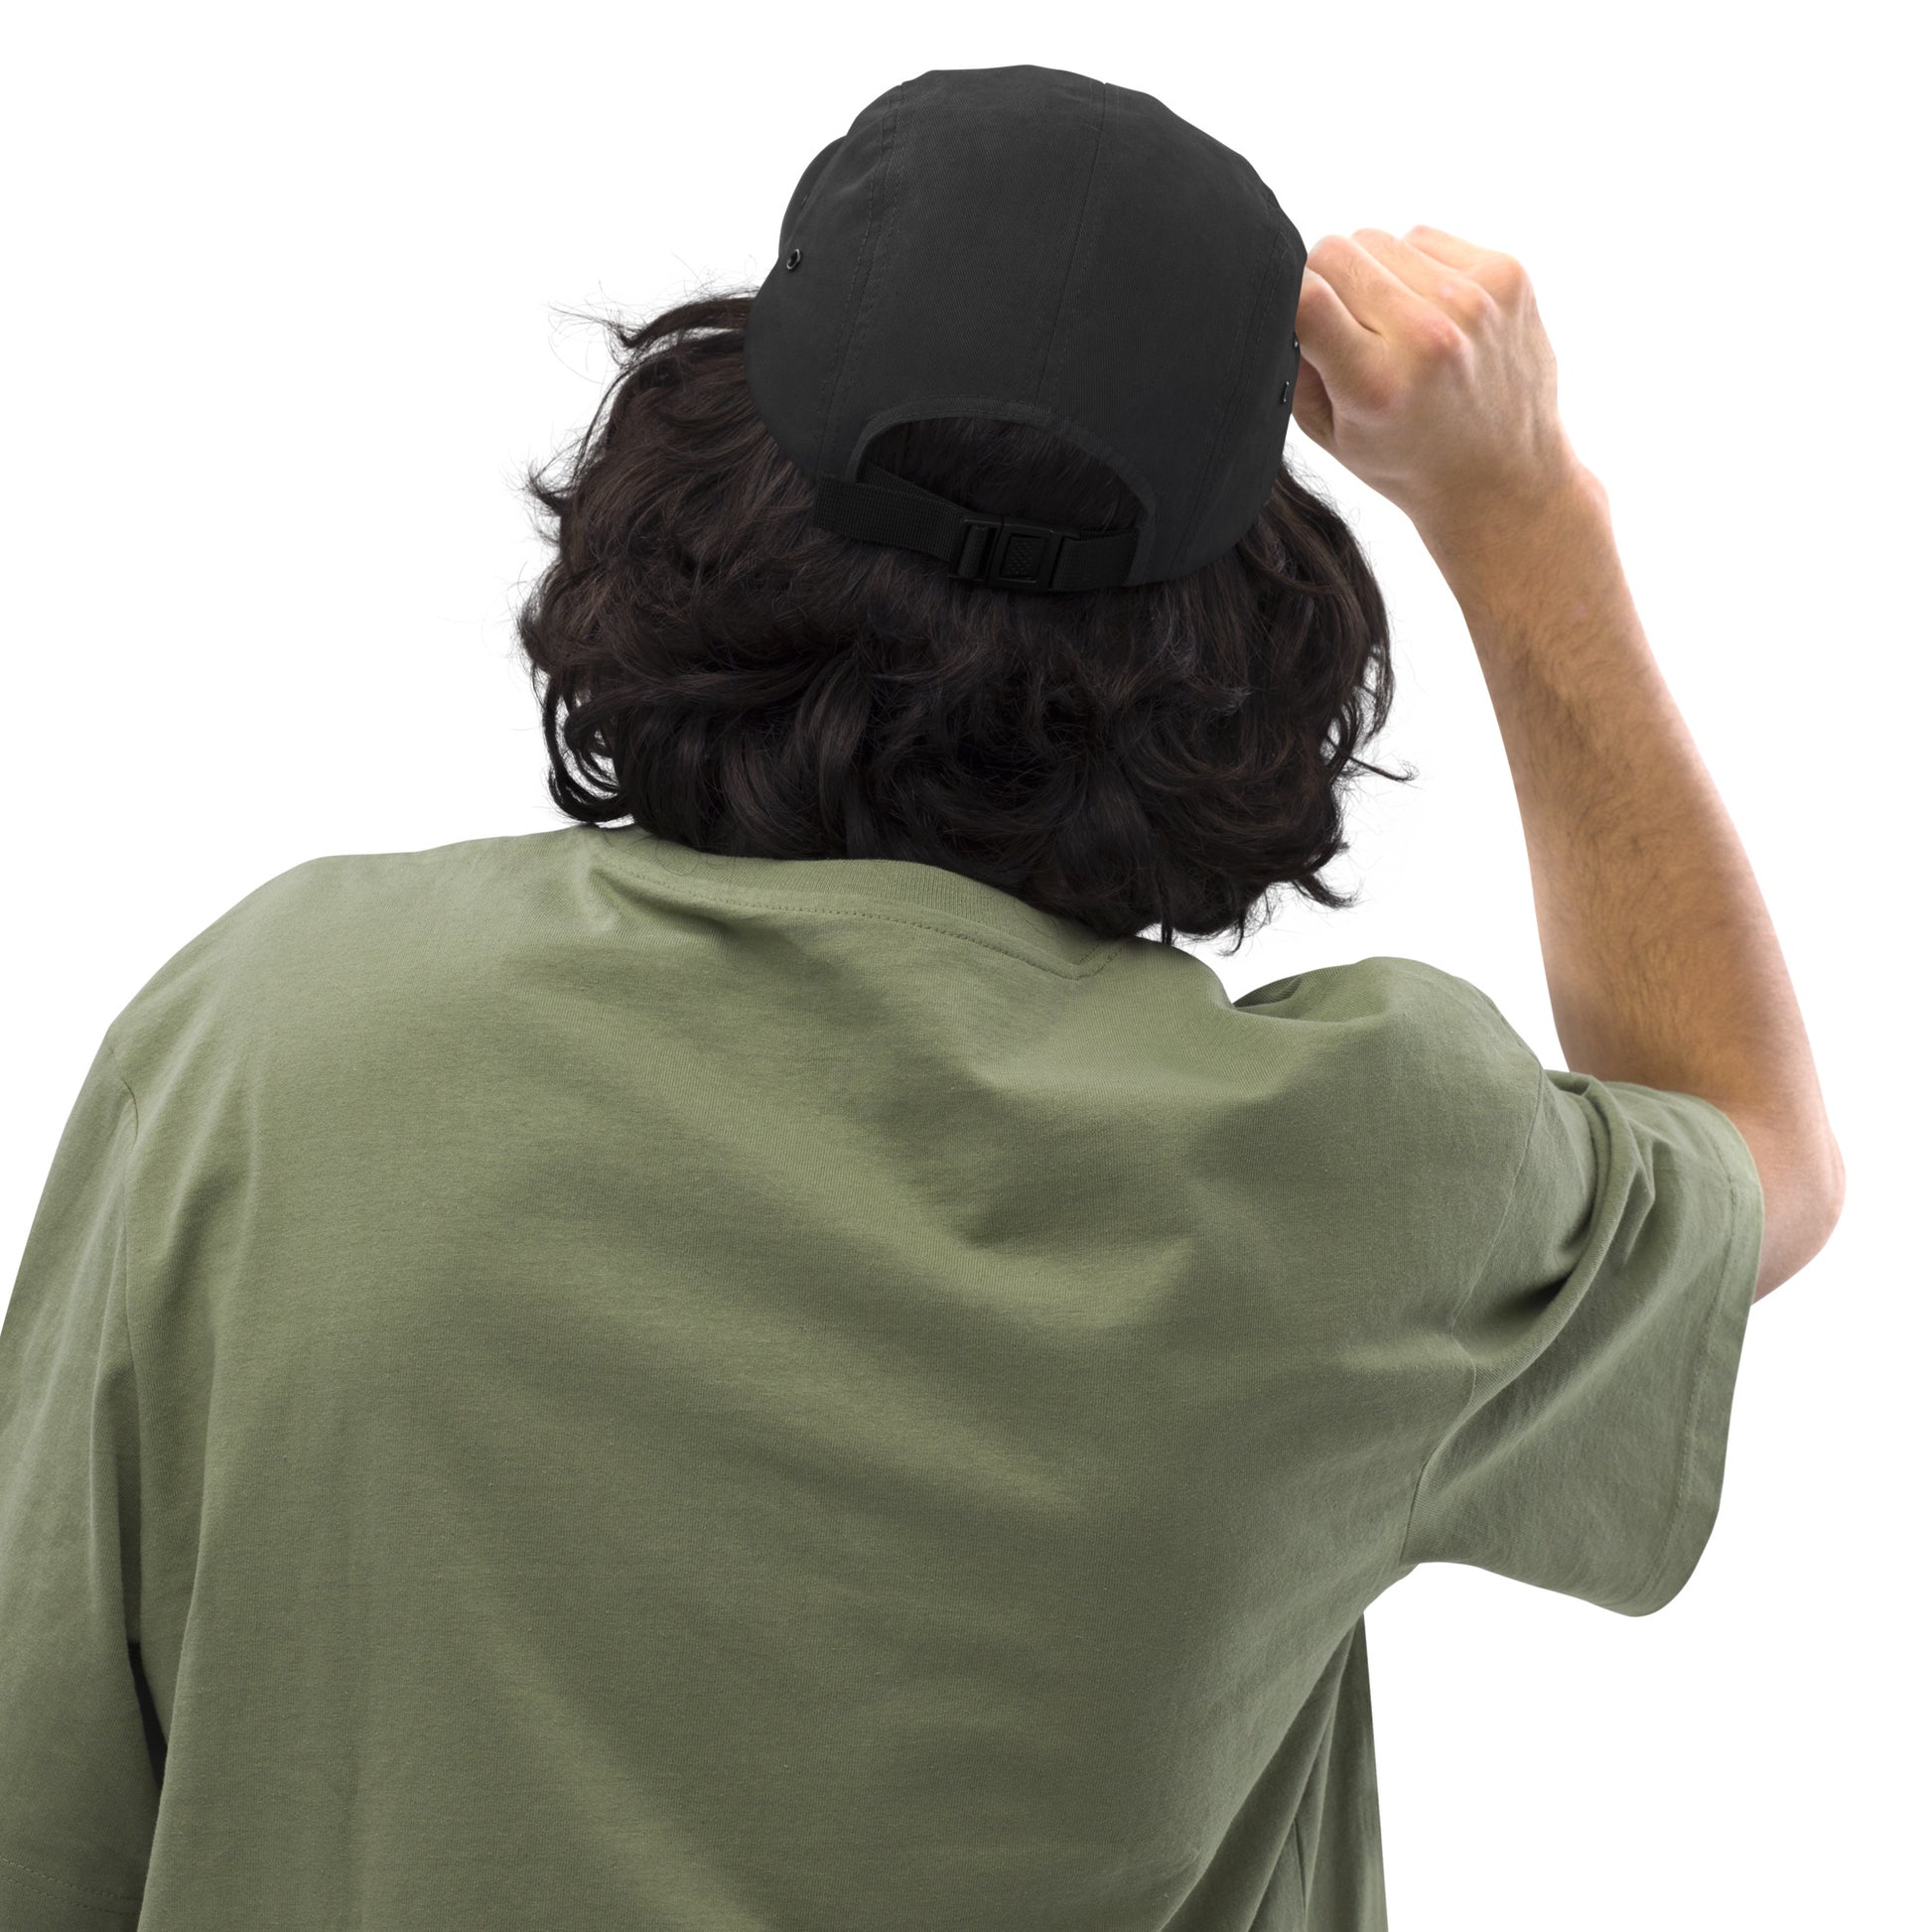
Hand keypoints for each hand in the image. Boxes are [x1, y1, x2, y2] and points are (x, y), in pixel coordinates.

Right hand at [1292, 225, 1592, 540]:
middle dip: (1328, 284)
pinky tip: (1432, 313)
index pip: (1304, 294)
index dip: (1291, 296)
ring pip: (1379, 239)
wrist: (1504, 478)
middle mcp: (1427, 336)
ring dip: (1374, 274)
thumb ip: (1296, 363)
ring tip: (1395, 325)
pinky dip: (1416, 267)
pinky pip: (1425, 238)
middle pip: (1336, 252)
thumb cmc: (1408, 460)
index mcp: (1375, 384)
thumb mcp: (1330, 434)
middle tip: (1349, 329)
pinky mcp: (1506, 274)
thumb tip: (1284, 293)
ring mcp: (1473, 300)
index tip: (1300, 318)